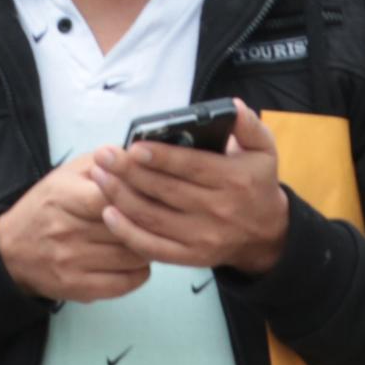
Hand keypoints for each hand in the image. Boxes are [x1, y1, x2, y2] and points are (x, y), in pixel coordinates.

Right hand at [0, 152, 152, 302]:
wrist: (10, 250)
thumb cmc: (47, 207)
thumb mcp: (66, 174)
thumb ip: (103, 163)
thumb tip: (138, 157)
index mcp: (63, 196)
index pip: (109, 196)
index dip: (136, 194)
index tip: (151, 193)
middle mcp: (66, 231)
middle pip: (127, 227)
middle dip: (149, 221)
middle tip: (156, 216)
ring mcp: (71, 262)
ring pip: (132, 256)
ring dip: (147, 246)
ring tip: (145, 236)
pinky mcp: (77, 288)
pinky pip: (124, 283)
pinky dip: (140, 271)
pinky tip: (137, 260)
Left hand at [91, 99, 288, 275]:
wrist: (266, 233)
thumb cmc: (257, 183)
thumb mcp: (263, 149)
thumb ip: (248, 125)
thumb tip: (230, 107)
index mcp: (235, 180)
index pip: (192, 167)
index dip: (161, 157)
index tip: (134, 147)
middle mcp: (219, 210)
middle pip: (165, 191)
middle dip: (129, 172)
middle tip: (103, 156)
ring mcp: (203, 237)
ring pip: (153, 217)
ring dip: (120, 197)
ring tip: (98, 177)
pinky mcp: (190, 257)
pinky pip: (152, 247)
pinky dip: (127, 232)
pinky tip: (108, 213)